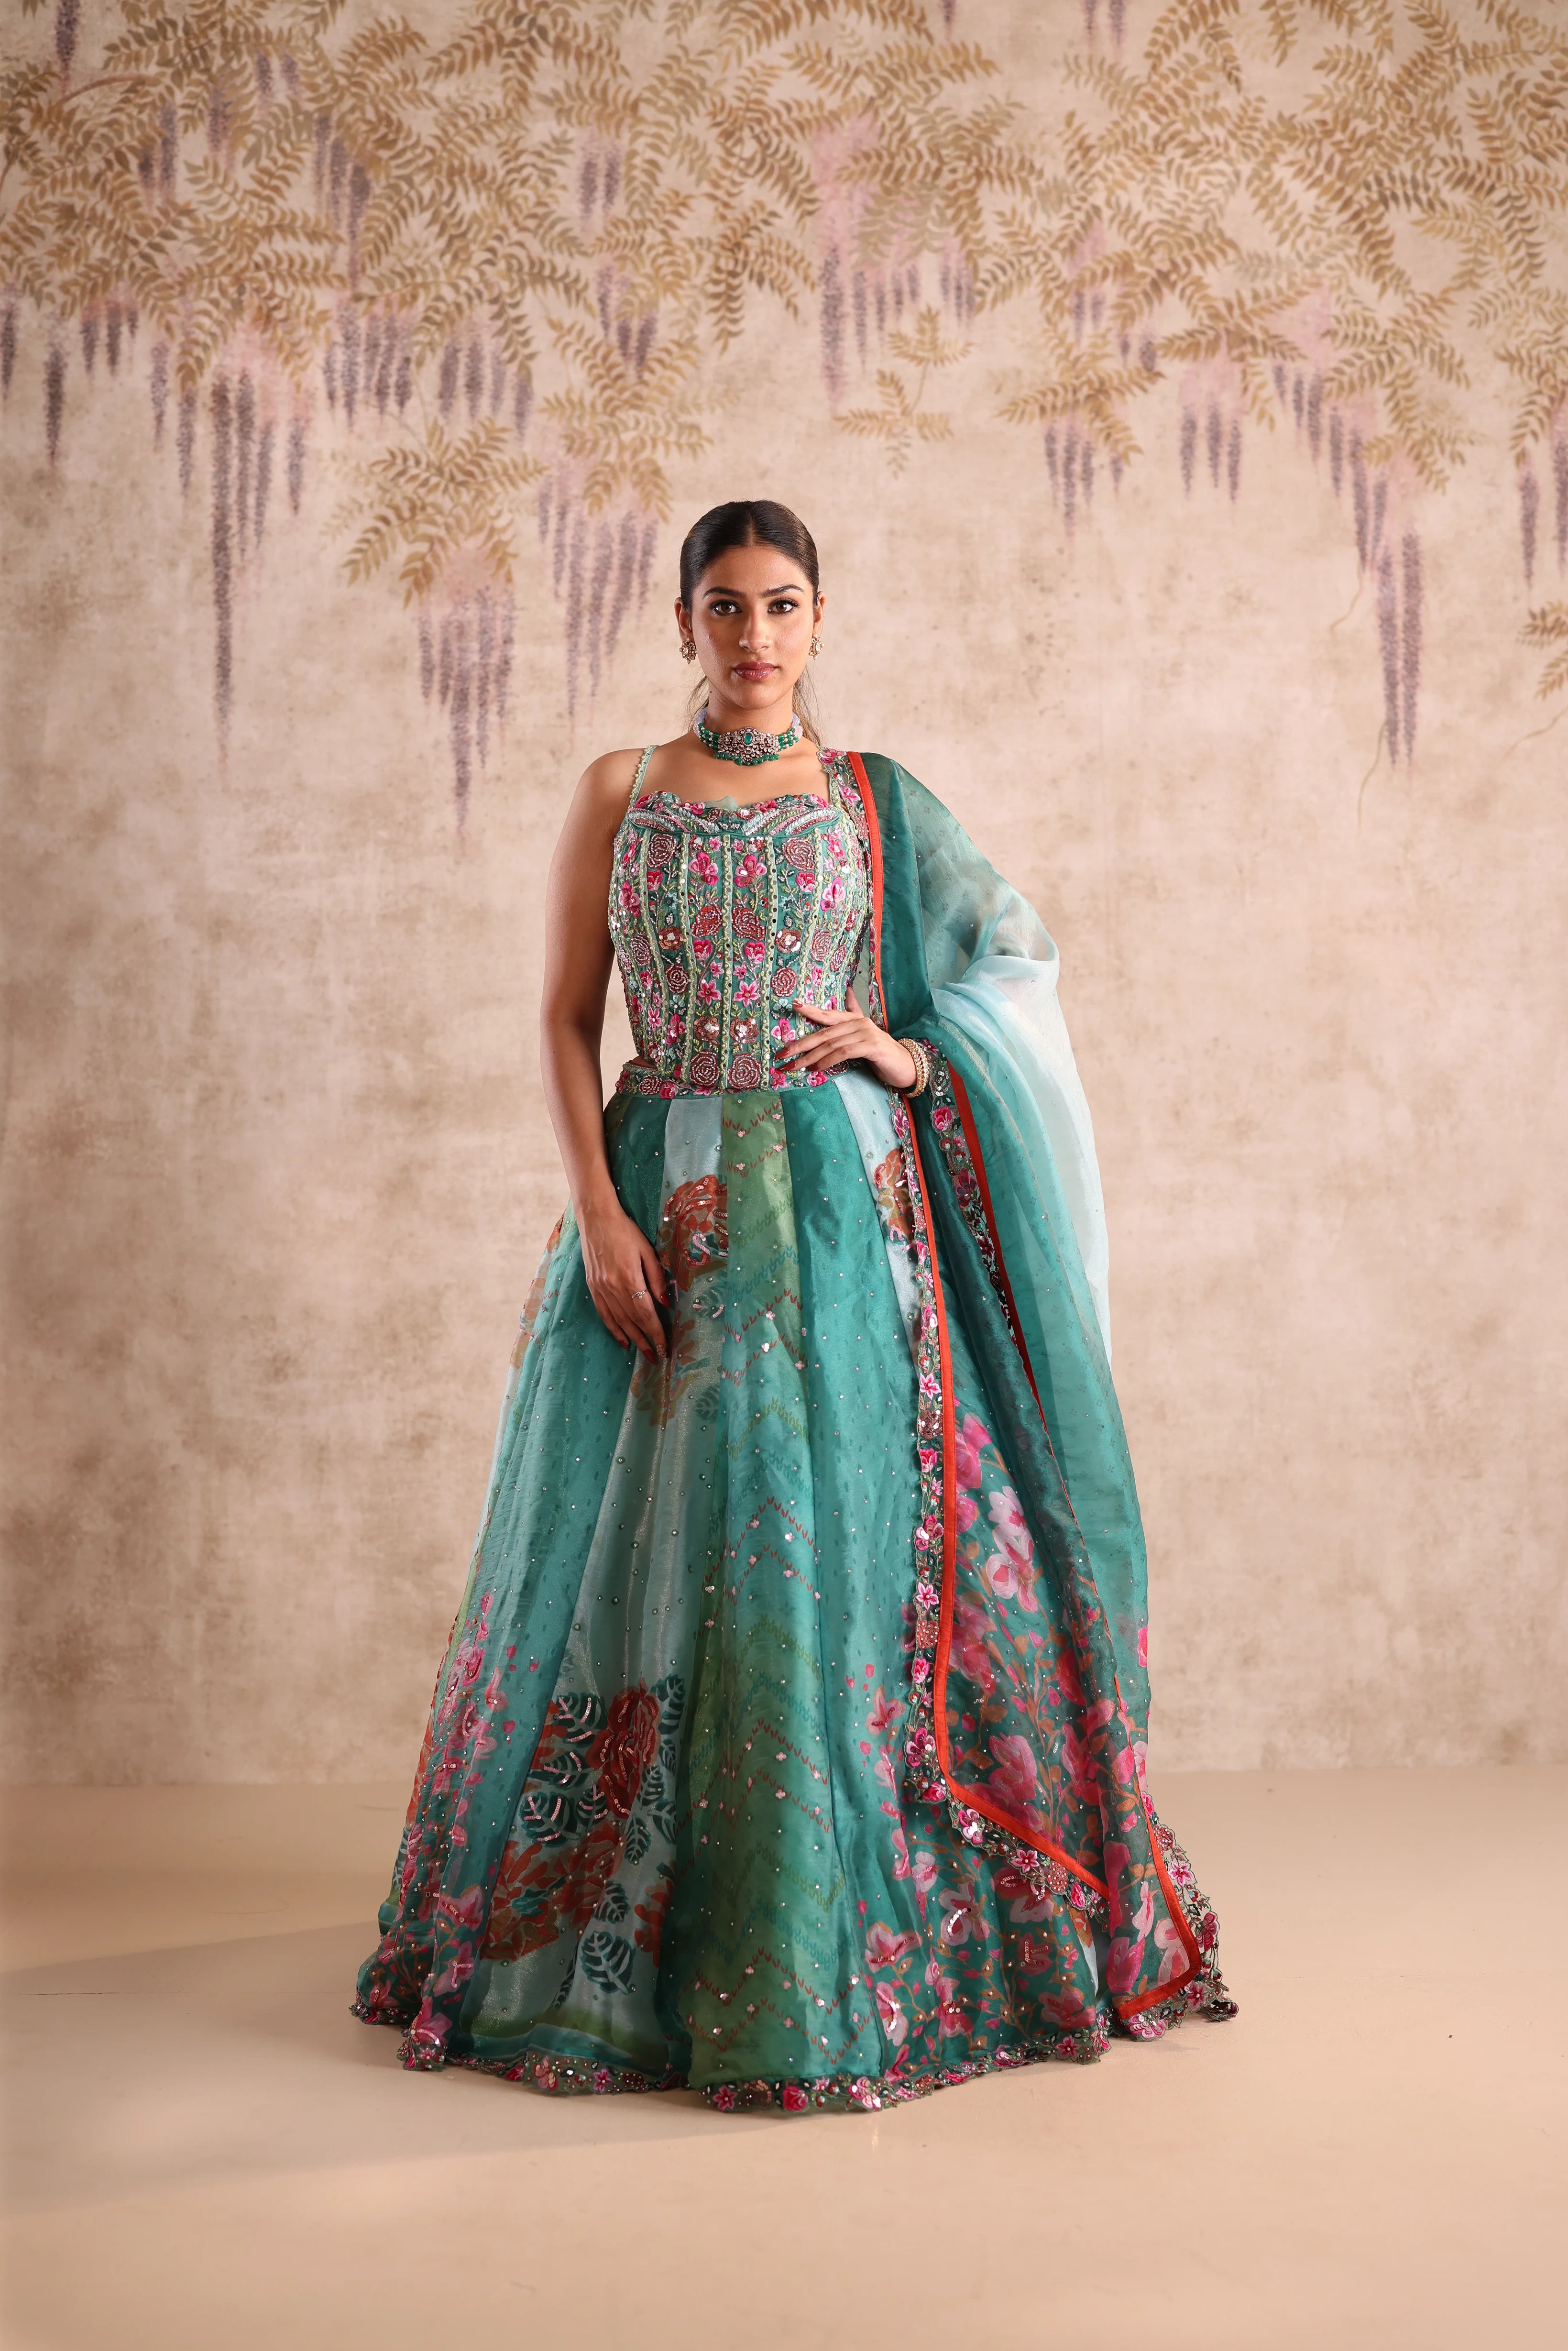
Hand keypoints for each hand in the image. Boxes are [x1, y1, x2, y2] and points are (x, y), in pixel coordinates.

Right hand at [577, 1197, 669, 1359]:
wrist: (596, 1218)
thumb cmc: (625, 1231)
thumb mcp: (647, 1251)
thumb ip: (656, 1278)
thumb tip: (664, 1304)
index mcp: (628, 1278)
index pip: (646, 1313)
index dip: (656, 1332)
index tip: (665, 1347)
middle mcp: (612, 1287)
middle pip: (632, 1321)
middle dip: (646, 1341)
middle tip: (657, 1357)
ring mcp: (600, 1288)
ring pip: (618, 1321)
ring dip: (632, 1339)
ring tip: (643, 1352)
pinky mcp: (592, 1287)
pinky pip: (604, 1314)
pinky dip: (613, 1329)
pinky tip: (622, 1339)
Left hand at [776, 986, 918, 1089]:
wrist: (907, 1066)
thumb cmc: (883, 1054)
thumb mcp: (865, 1036)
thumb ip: (855, 1015)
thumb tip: (849, 991)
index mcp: (855, 1020)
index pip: (829, 1015)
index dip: (811, 1010)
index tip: (793, 1006)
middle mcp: (859, 1023)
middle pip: (824, 1032)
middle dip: (800, 1044)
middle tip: (782, 1054)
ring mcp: (866, 1033)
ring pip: (831, 1044)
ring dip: (810, 1057)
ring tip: (795, 1067)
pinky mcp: (871, 1046)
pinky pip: (843, 1052)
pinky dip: (827, 1061)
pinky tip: (816, 1068)